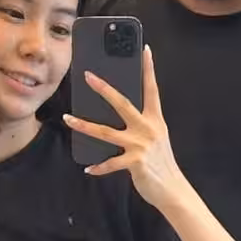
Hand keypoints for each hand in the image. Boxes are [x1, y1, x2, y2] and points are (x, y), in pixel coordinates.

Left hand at [63, 47, 185, 210]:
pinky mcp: (135, 162)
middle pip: (122, 103)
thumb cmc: (160, 163)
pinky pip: (111, 163)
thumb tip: (117, 115)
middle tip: (87, 75)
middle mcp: (148, 128)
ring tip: (68, 119)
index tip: (145, 50)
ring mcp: (141, 145)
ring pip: (106, 132)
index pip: (152, 89)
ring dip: (84, 125)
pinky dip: (99, 167)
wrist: (172, 189)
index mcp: (155, 120)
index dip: (148, 69)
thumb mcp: (155, 138)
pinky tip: (89, 169)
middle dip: (103, 88)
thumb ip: (140, 125)